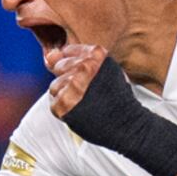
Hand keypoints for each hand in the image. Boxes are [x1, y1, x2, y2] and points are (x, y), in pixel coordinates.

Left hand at [46, 40, 176, 175]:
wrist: (127, 124)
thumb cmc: (117, 97)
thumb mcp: (105, 69)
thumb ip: (79, 59)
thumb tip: (49, 56)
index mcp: (95, 54)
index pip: (67, 51)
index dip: (74, 65)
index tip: (86, 77)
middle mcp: (83, 68)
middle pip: (59, 67)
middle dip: (69, 80)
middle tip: (88, 92)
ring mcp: (73, 86)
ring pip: (54, 86)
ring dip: (65, 96)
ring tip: (85, 103)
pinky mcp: (64, 105)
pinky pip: (53, 103)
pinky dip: (64, 110)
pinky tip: (80, 111)